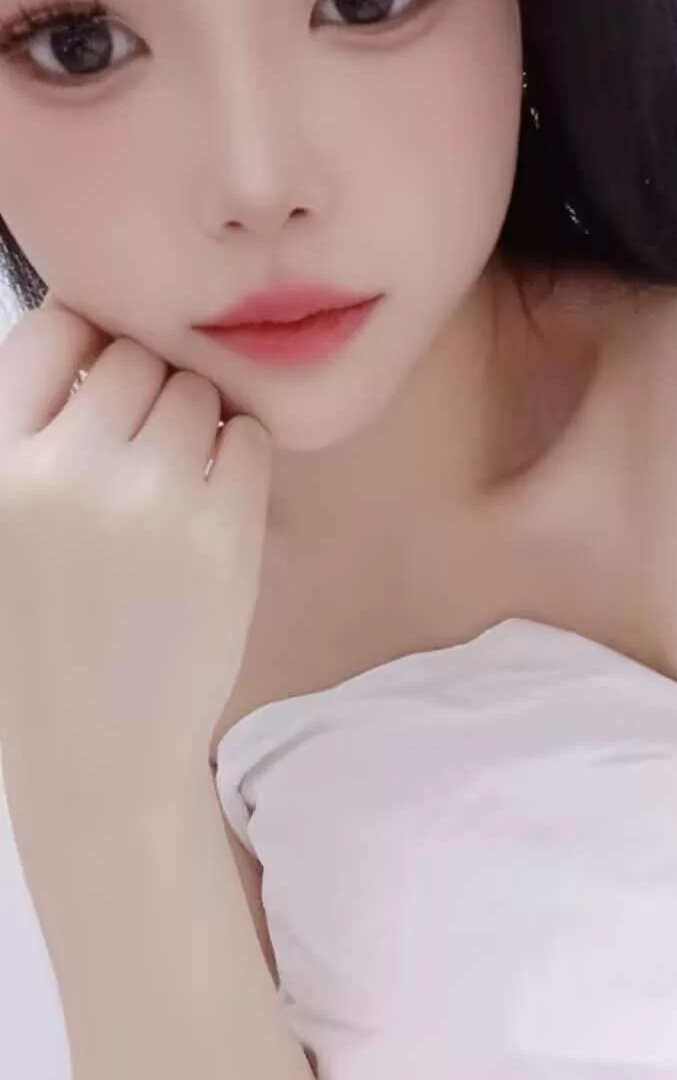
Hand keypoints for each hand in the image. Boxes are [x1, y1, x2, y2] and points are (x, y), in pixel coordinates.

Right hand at [0, 292, 271, 832]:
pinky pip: (249, 437)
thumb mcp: (4, 524)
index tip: (99, 378)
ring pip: (195, 390)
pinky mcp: (224, 534)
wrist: (98, 750)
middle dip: (144, 391)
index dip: (84, 343)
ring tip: (174, 485)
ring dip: (193, 421)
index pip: (51, 330)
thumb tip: (98, 332)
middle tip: (141, 453)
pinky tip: (211, 505)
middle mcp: (64, 472)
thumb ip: (33, 435)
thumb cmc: (43, 631)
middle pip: (134, 357)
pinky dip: (237, 458)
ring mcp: (149, 501)